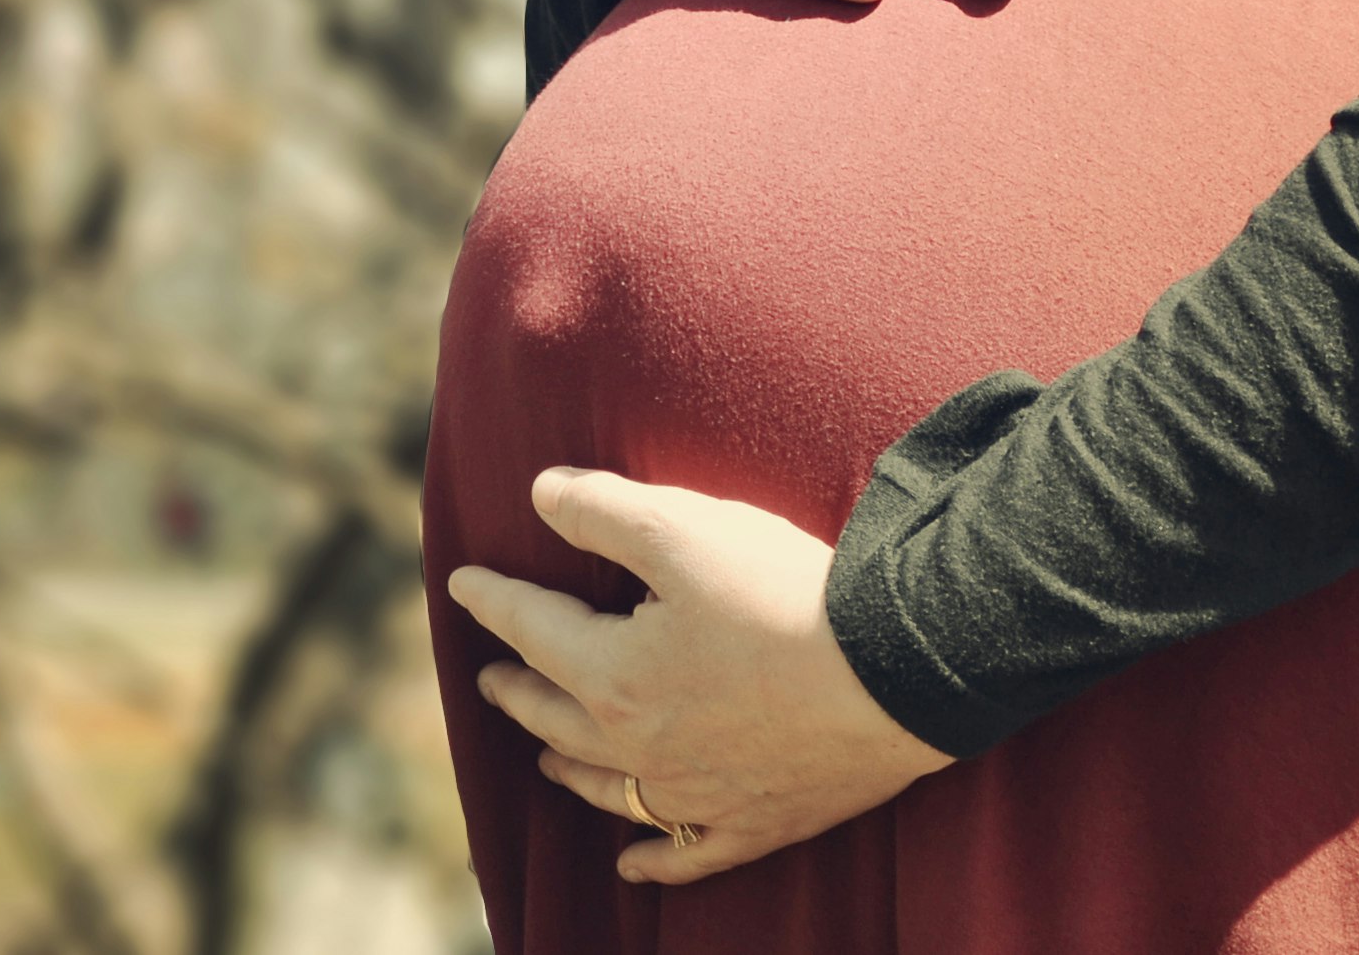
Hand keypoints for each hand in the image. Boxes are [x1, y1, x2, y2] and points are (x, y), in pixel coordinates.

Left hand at [446, 468, 952, 885]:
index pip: (533, 629)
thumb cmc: (786, 596)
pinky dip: (651, 859)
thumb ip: (601, 510)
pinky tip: (630, 864)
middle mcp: (640, 747)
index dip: (494, 601)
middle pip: (556, 716)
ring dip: (567, 766)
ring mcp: (697, 795)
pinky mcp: (755, 822)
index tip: (463, 583)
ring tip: (542, 754)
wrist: (895, 673)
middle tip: (492, 677)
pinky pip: (685, 854)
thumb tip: (540, 494)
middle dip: (517, 690)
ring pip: (607, 788)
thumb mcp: (684, 529)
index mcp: (613, 675)